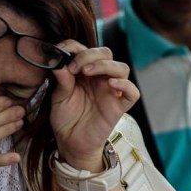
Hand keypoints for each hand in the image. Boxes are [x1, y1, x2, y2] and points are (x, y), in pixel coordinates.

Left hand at [50, 42, 138, 167]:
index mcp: (85, 72)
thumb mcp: (58, 97)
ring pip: (121, 67)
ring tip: (86, 72)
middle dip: (89, 55)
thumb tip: (58, 62)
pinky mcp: (119, 106)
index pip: (86, 49)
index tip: (60, 52)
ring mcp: (111, 91)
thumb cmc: (65, 118)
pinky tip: (111, 83)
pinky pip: (132, 92)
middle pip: (106, 54)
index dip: (74, 47)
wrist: (70, 142)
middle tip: (74, 67)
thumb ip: (62, 80)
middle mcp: (100, 78)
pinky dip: (125, 84)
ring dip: (104, 65)